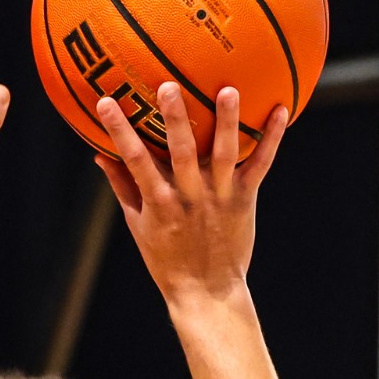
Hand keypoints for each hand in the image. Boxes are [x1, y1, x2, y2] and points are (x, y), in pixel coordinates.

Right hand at [94, 82, 286, 304]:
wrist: (207, 292)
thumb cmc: (168, 260)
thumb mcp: (138, 226)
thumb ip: (122, 187)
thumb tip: (99, 154)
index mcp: (159, 202)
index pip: (134, 161)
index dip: (119, 131)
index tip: (104, 100)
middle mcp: (189, 197)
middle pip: (180, 152)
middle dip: (174, 118)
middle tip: (167, 85)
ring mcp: (219, 197)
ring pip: (222, 154)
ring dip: (226, 121)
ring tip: (228, 89)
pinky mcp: (244, 200)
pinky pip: (260, 165)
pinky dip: (271, 139)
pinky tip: (278, 109)